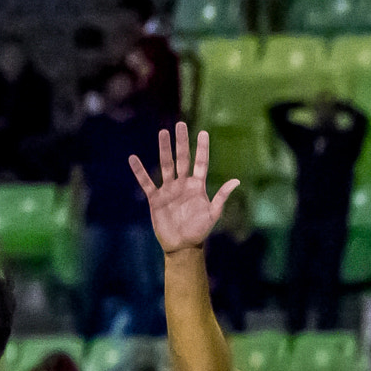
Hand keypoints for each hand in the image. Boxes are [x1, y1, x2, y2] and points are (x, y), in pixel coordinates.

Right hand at [129, 121, 238, 254]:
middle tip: (180, 125)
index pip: (200, 163)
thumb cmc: (199, 230)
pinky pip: (146, 182)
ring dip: (164, 149)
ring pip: (165, 165)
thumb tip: (236, 180)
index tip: (203, 133)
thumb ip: (222, 196)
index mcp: (197, 186)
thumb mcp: (213, 213)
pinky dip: (140, 171)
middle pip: (182, 159)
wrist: (182, 245)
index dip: (202, 149)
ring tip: (163, 133)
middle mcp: (182, 184)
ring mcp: (168, 190)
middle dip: (181, 142)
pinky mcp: (155, 198)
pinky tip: (133, 159)